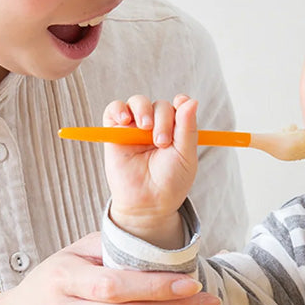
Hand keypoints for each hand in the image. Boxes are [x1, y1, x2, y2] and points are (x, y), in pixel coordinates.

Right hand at [102, 94, 198, 247]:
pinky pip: (113, 109)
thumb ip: (187, 127)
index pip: (178, 106)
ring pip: (138, 102)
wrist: (148, 203)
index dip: (180, 103)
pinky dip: (118, 108)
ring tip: (145, 128)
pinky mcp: (115, 133)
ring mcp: (135, 129)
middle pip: (160, 105)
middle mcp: (155, 126)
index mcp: (175, 130)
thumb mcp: (186, 155)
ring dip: (143, 109)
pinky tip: (125, 119)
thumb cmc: (170, 182)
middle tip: (162, 142)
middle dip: (163, 119)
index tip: (181, 106)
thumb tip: (191, 100)